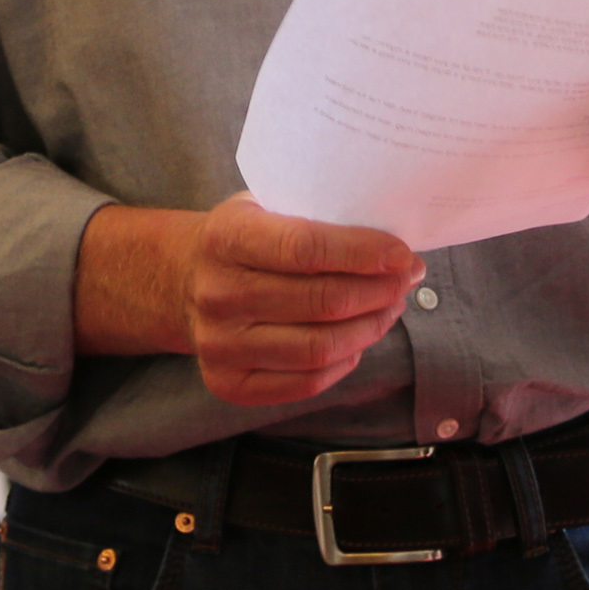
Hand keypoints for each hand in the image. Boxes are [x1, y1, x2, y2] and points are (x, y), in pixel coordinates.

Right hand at [177, 194, 423, 406]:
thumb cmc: (242, 240)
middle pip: (321, 302)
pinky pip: (305, 382)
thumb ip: (317, 218)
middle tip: (406, 280)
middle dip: (379, 291)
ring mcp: (219, 344)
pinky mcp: (227, 383)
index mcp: (226, 238)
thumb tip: (392, 248)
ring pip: (319, 348)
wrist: (182, 280)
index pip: (306, 248)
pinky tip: (357, 341)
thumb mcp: (264, 207)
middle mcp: (218, 293)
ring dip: (369, 328)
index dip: (363, 253)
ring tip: (389, 308)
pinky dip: (344, 362)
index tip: (402, 255)